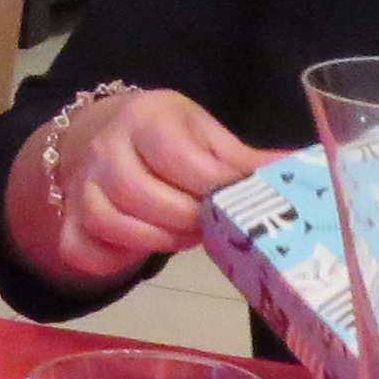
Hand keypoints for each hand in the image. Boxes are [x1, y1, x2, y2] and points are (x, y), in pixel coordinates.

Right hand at [14, 85, 257, 290]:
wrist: (100, 134)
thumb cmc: (164, 135)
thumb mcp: (204, 134)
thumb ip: (246, 160)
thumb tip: (309, 170)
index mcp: (144, 119)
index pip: (176, 156)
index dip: (212, 185)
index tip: (238, 201)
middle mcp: (104, 150)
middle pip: (142, 194)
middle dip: (188, 218)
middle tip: (212, 224)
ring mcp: (80, 188)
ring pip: (114, 224)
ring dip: (160, 239)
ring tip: (186, 234)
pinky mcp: (68, 222)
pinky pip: (85, 252)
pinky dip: (117, 260)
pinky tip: (143, 246)